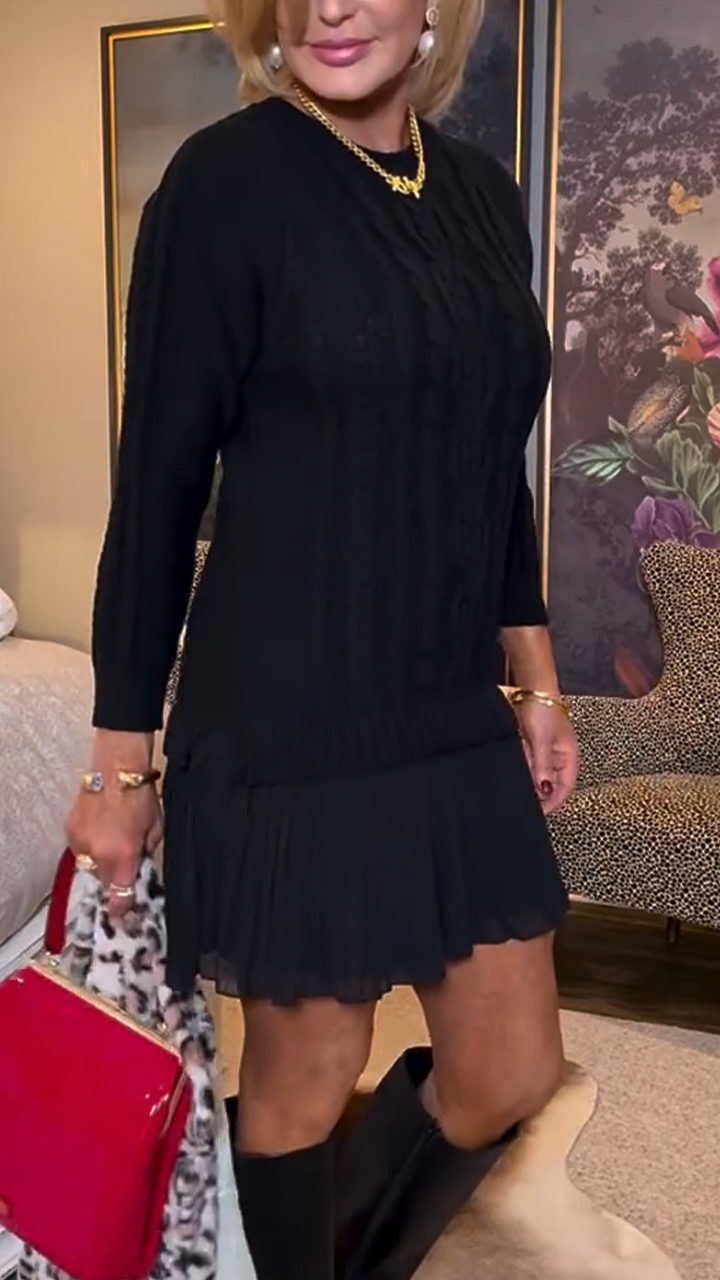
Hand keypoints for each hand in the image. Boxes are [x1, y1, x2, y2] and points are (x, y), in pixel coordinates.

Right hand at [65, 731, 162, 915]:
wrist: (117, 770)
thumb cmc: (142, 798)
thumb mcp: (155, 830)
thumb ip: (146, 852)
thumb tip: (138, 864)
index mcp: (124, 857)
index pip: (119, 896)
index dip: (121, 909)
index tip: (124, 916)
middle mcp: (99, 855)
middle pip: (105, 883)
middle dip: (115, 879)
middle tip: (124, 866)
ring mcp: (81, 843)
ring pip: (90, 867)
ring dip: (101, 863)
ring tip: (112, 844)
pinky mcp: (70, 831)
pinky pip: (80, 849)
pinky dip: (90, 847)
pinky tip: (101, 832)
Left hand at [514, 698, 577, 815]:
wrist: (530, 688)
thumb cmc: (542, 710)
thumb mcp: (541, 740)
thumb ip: (543, 765)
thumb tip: (545, 789)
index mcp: (568, 756)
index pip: (565, 787)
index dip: (555, 802)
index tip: (541, 813)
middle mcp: (559, 756)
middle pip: (551, 783)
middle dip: (540, 793)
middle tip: (526, 803)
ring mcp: (546, 751)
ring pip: (538, 775)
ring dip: (530, 780)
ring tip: (518, 786)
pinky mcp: (533, 746)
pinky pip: (529, 764)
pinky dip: (524, 768)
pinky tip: (517, 769)